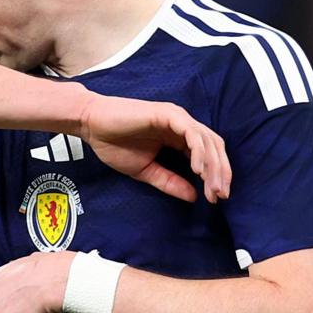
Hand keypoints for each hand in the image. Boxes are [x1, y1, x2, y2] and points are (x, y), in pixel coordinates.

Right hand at [78, 94, 230, 202]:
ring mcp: (177, 118)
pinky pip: (190, 132)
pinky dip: (198, 150)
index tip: (217, 198)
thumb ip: (170, 182)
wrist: (92, 126)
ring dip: (213, 165)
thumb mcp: (146, 171)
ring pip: (207, 140)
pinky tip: (197, 169)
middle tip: (220, 196)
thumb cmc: (115, 145)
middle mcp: (183, 126)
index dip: (216, 175)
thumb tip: (194, 197)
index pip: (209, 155)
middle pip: (214, 147)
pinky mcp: (167, 114)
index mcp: (180, 138)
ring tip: (212, 187)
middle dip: (221, 172)